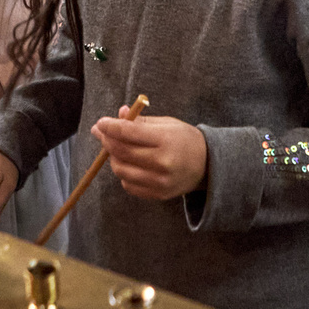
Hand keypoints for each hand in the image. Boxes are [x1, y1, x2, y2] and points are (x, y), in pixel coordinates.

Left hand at [92, 106, 208, 201]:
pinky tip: (129, 164)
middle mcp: (162, 162)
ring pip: (121, 170)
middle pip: (121, 151)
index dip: (110, 127)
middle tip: (102, 133)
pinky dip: (124, 173)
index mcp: (165, 140)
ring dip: (114, 158)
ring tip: (117, 149)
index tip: (101, 123)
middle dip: (107, 140)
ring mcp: (159, 181)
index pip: (128, 132)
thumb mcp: (166, 123)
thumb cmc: (184, 140)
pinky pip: (128, 185)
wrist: (207, 166)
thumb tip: (117, 115)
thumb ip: (141, 120)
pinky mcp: (157, 194)